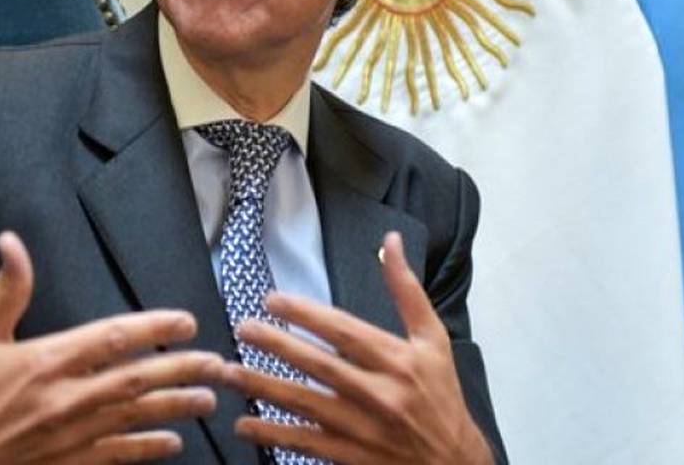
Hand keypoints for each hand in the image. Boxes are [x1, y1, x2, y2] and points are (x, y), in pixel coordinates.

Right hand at [0, 231, 220, 463]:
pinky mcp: (71, 463)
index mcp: (49, 360)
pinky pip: (119, 454)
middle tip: (218, 363)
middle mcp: (69, 397)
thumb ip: (8, 290)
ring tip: (210, 399)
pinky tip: (175, 442)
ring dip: (177, 407)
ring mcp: (73, 434)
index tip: (186, 322)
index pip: (114, 338)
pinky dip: (148, 447)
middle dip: (183, 369)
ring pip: (137, 417)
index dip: (155, 329)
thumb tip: (12, 242)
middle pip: (138, 379)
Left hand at [220, 232, 491, 464]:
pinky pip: (305, 443)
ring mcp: (363, 429)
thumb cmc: (442, 395)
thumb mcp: (432, 340)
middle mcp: (380, 393)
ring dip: (263, 387)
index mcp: (398, 360)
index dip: (306, 315)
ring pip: (305, 405)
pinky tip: (244, 424)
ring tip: (228, 371)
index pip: (344, 332)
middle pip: (319, 366)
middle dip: (276, 345)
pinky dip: (273, 434)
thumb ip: (407, 289)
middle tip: (242, 328)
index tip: (272, 300)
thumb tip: (389, 241)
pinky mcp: (351, 457)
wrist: (455, 463)